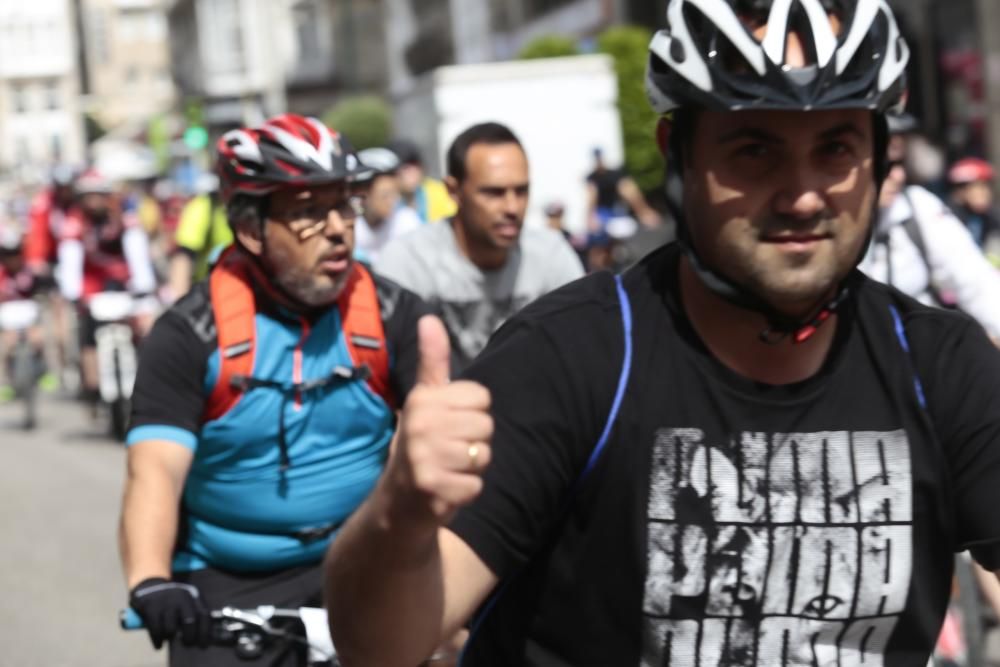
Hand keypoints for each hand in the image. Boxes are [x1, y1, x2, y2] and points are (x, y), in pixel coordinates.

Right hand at [128, 577, 210, 649]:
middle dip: (189, 637)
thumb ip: (195, 616)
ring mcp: (166, 602)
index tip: (203, 645)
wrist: (150, 587)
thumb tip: (201, 639)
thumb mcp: (187, 602)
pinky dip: (157, 640)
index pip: (204, 615)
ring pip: (170, 629)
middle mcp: (182, 597)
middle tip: (187, 644)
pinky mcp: (150, 607)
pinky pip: (155, 630)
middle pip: (190, 621)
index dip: (205, 632)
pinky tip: (159, 644)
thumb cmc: (173, 601)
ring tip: (169, 638)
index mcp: (194, 596)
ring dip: (170, 637)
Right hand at [387, 316, 493, 526]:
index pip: (482, 397)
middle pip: (486, 426)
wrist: (396, 503)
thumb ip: (432, 361)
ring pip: (484, 455)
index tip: (448, 425)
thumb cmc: (419, 445)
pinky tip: (445, 489)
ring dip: (471, 468)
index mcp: (422, 400)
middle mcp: (420, 425)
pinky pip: (477, 485)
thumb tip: (429, 318)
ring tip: (447, 469)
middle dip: (474, 442)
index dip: (472, 414)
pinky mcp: (434, 490)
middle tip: (448, 451)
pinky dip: (466, 492)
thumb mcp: (423, 400)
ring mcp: (425, 458)